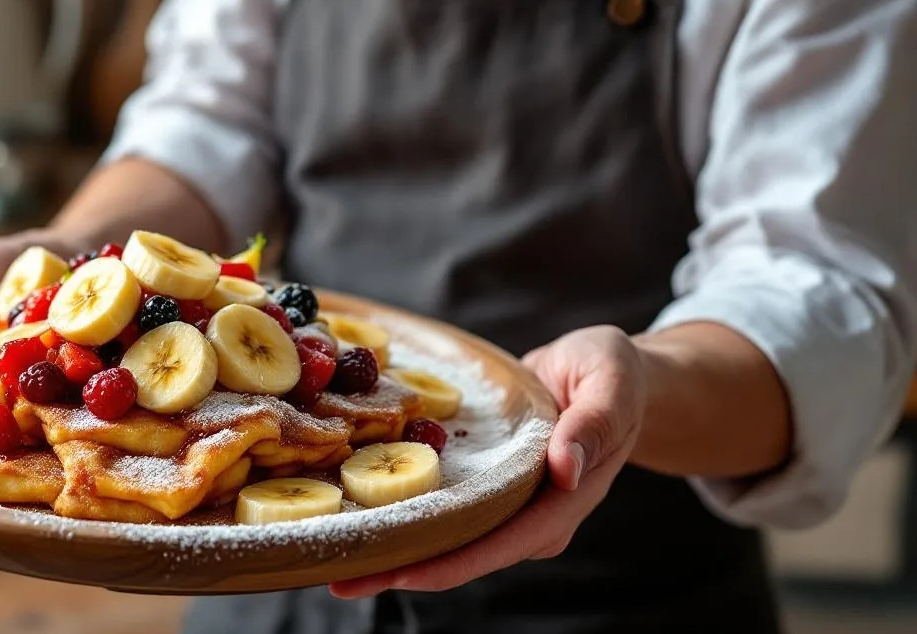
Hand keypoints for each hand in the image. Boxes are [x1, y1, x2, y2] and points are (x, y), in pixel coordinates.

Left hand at [329, 325, 647, 597]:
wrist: (609, 374)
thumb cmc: (614, 372)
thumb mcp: (611, 381)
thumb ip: (594, 422)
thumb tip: (567, 469)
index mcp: (565, 500)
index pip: (502, 543)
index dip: (449, 562)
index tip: (398, 572)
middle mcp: (535, 517)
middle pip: (466, 554)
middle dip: (405, 568)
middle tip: (340, 578)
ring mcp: (512, 507)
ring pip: (451, 539)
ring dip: (398, 550)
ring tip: (337, 559)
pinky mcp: (491, 490)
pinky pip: (448, 512)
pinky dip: (407, 517)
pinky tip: (363, 519)